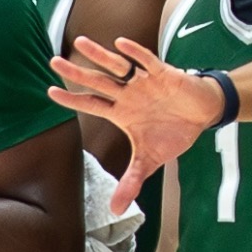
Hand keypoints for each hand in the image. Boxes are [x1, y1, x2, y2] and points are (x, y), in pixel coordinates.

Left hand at [50, 35, 223, 214]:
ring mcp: (144, 82)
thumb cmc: (173, 132)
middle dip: (77, 73)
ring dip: (100, 55)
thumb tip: (116, 209)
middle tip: (53, 61)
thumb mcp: (150, 161)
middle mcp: (128, 94)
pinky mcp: (164, 74)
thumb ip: (131, 182)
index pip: (91, 104)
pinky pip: (147, 62)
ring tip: (81, 42)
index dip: (72, 99)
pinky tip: (121, 44)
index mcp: (121, 112)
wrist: (202, 114)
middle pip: (98, 82)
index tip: (49, 92)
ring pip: (118, 66)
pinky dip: (136, 54)